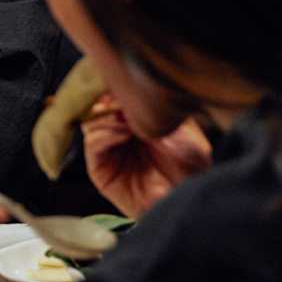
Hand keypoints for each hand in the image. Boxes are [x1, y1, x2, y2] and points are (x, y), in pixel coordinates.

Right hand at [82, 97, 211, 218]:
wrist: (186, 199)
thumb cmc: (191, 168)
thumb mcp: (183, 130)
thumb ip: (156, 112)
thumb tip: (129, 97)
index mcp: (137, 120)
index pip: (115, 95)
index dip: (117, 86)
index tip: (126, 82)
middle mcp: (119, 132)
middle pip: (97, 105)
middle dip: (109, 99)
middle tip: (123, 100)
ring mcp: (108, 150)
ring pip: (90, 121)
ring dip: (107, 116)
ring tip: (126, 120)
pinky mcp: (100, 169)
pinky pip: (92, 143)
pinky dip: (105, 133)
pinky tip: (123, 133)